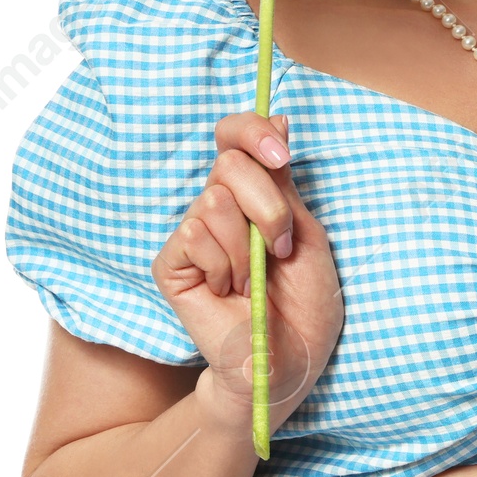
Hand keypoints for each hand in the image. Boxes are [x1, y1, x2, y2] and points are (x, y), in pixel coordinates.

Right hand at [151, 111, 343, 429]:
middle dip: (268, 208)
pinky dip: (223, 265)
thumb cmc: (305, 302)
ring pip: (214, 202)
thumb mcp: (306, 230)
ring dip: (248, 246)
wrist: (291, 359)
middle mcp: (218, 205)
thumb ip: (283, 179)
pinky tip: (228, 291)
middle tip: (281, 250)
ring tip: (254, 279)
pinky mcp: (170, 264)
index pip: (235, 135)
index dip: (253, 131)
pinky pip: (193, 236)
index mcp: (253, 192)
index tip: (280, 152)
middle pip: (229, 163)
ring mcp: (192, 234)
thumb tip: (278, 117)